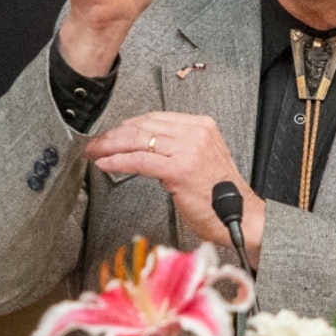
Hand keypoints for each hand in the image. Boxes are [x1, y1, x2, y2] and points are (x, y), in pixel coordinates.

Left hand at [85, 112, 266, 266]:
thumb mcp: (200, 158)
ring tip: (95, 152)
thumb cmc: (219, 194)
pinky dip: (119, 161)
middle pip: (144, 126)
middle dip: (114, 134)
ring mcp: (189, 150)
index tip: (111, 134)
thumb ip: (176, 146)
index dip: (127, 125)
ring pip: (139, 141)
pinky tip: (106, 163)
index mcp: (201, 126)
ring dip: (110, 146)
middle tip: (96, 143)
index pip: (154, 118)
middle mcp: (196, 133)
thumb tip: (141, 144)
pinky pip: (140, 161)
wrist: (240, 217)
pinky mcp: (180, 169)